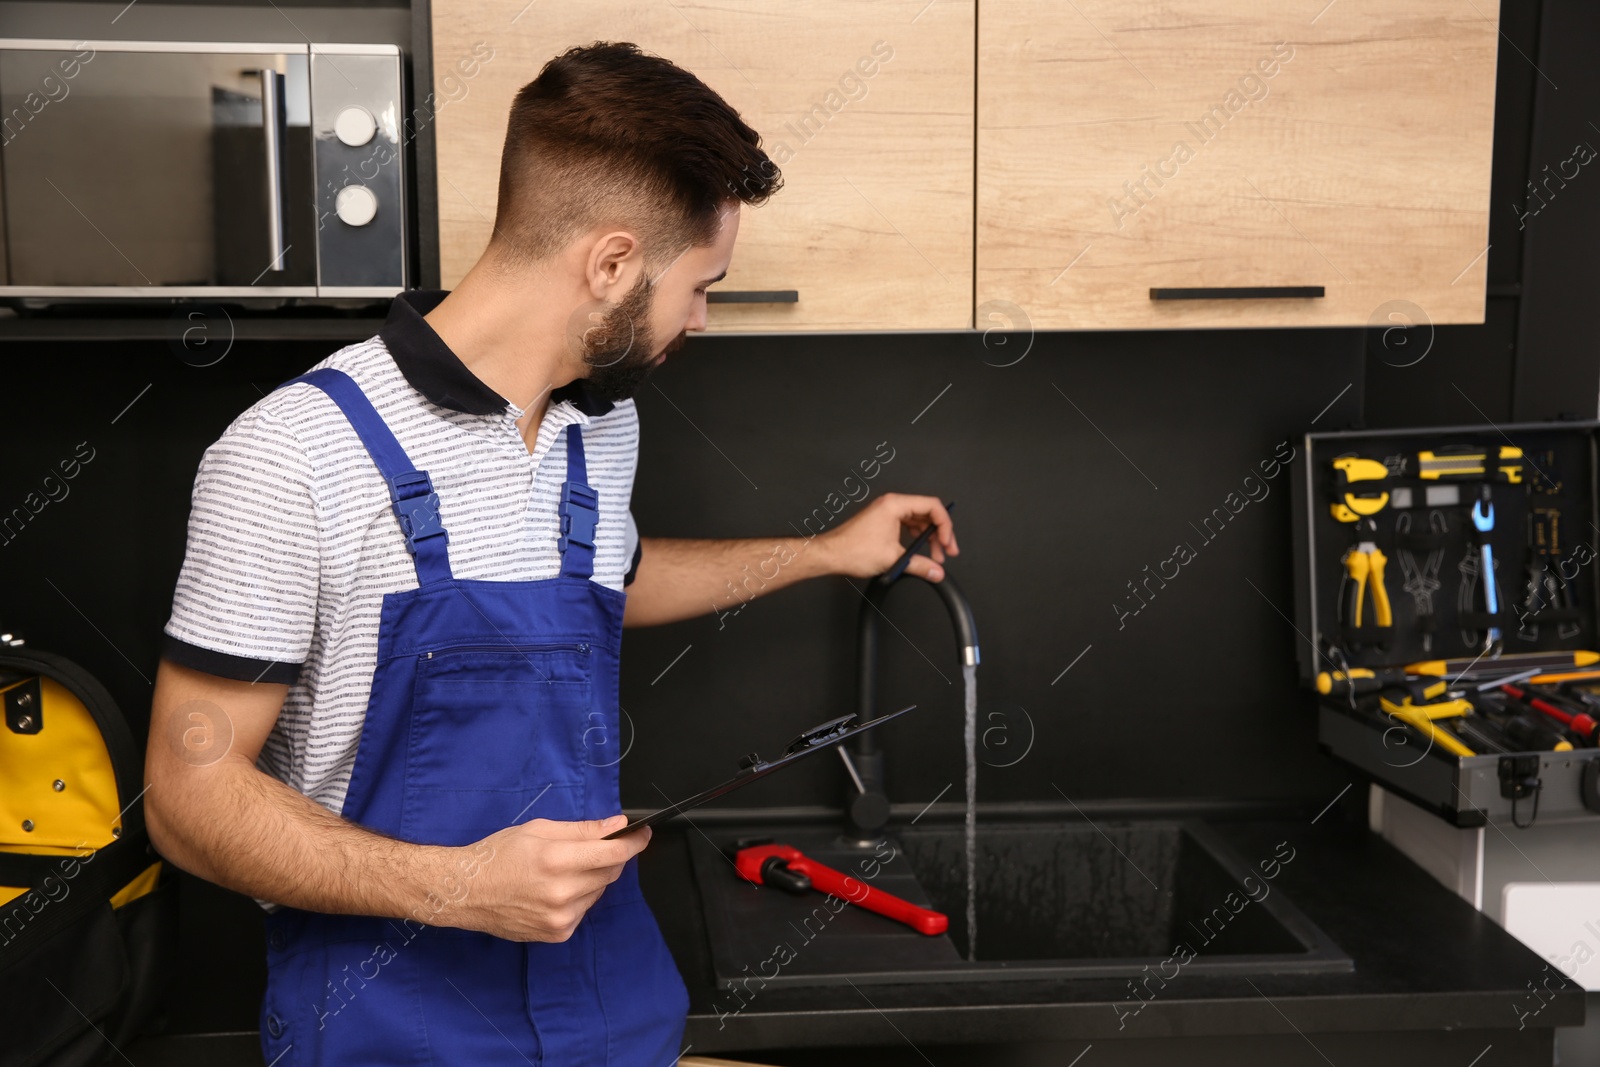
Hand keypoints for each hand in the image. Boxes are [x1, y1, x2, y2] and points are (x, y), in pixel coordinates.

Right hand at [447, 814, 648, 941]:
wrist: (466, 892)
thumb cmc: (499, 855)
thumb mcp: (539, 829)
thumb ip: (583, 830)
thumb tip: (617, 825)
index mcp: (556, 860)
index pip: (612, 853)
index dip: (633, 843)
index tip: (643, 835)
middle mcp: (561, 892)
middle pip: (609, 872)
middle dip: (610, 857)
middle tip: (595, 847)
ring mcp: (560, 917)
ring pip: (598, 892)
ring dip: (592, 878)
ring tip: (563, 871)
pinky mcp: (557, 933)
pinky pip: (583, 910)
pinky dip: (578, 898)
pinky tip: (555, 891)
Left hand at [818, 493, 958, 581]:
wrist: (831, 554)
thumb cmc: (852, 550)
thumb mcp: (893, 559)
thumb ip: (920, 565)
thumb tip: (936, 572)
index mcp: (895, 505)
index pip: (932, 506)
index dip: (945, 525)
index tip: (947, 542)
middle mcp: (891, 505)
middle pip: (927, 513)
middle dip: (939, 534)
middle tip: (946, 551)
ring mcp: (886, 512)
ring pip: (918, 521)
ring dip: (928, 538)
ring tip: (934, 556)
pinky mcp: (883, 522)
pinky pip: (908, 526)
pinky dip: (916, 538)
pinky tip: (919, 552)